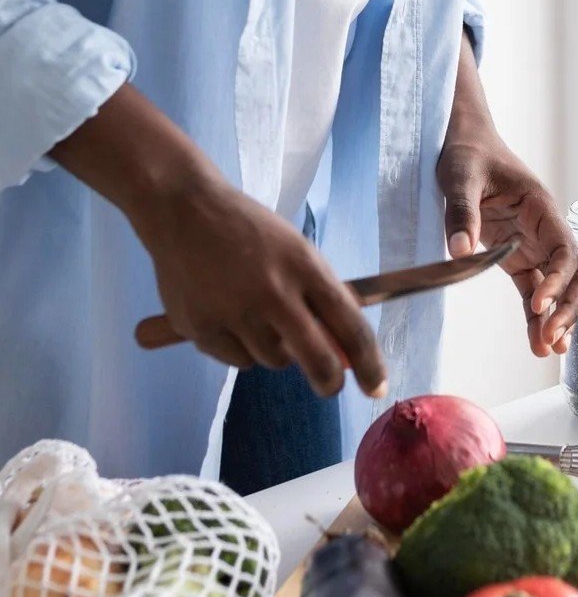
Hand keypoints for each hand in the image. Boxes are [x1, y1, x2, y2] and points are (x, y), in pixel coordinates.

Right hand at [51, 85, 385, 397]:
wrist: (182, 209)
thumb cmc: (249, 231)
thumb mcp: (295, 251)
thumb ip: (319, 297)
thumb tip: (345, 352)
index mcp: (305, 266)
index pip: (351, 326)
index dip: (369, 364)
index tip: (377, 387)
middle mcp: (273, 291)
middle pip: (318, 360)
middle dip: (329, 381)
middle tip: (329, 386)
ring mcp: (235, 312)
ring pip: (274, 360)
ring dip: (274, 349)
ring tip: (254, 314)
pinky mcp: (202, 328)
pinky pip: (239, 361)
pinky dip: (240, 348)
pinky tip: (226, 314)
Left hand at [437, 136, 577, 355]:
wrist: (462, 141)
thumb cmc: (466, 152)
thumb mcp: (459, 177)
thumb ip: (461, 213)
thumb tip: (459, 251)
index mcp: (541, 207)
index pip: (564, 249)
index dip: (558, 278)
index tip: (539, 301)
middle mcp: (545, 229)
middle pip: (576, 274)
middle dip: (569, 307)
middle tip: (552, 339)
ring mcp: (533, 246)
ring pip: (561, 288)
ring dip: (559, 318)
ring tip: (549, 351)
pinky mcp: (516, 258)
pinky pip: (533, 292)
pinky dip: (537, 317)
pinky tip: (538, 344)